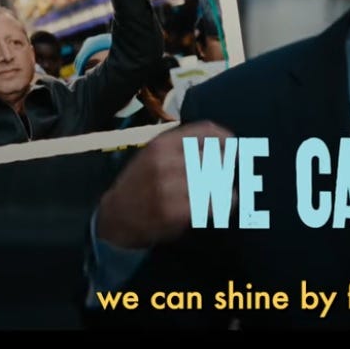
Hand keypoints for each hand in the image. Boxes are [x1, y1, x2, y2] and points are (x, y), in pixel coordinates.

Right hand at [96, 121, 234, 249]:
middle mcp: (165, 161)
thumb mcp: (155, 154)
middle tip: (227, 173)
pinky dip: (225, 203)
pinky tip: (225, 203)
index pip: (205, 132)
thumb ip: (183, 146)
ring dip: (225, 185)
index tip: (235, 148)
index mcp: (162, 143)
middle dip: (226, 166)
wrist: (115, 216)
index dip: (225, 139)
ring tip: (225, 189)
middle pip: (215, 157)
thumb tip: (223, 141)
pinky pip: (211, 203)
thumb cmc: (140, 182)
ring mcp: (168, 187)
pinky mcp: (173, 211)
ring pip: (215, 180)